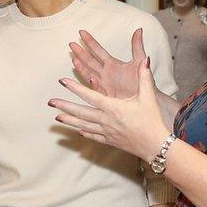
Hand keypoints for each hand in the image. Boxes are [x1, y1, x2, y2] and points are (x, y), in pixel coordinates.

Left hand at [50, 57, 168, 162]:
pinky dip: (84, 132)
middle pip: (80, 112)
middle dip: (64, 106)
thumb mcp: (148, 97)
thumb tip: (145, 60)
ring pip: (83, 125)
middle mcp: (106, 120)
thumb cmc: (152, 121)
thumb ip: (144, 78)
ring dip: (69, 120)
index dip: (75, 88)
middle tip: (50, 102)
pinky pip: (93, 136)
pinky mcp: (110, 141)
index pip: (90, 96)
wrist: (156, 146)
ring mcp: (106, 132)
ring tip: (57, 117)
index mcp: (113, 107)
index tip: (63, 81)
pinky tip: (77, 130)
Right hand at [71, 28, 146, 97]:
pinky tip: (91, 78)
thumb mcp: (140, 61)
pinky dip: (94, 84)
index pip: (98, 50)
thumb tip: (139, 30)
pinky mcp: (106, 95)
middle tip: (71, 45)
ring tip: (75, 60)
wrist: (148, 98)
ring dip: (82, 67)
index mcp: (112, 64)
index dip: (90, 42)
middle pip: (89, 61)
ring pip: (89, 74)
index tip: (81, 32)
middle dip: (80, 53)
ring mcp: (104, 84)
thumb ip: (137, 46)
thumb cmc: (143, 81)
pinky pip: (98, 89)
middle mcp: (105, 73)